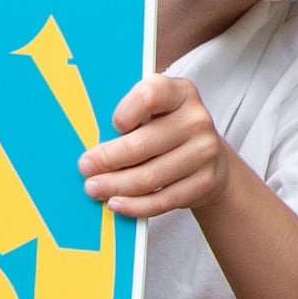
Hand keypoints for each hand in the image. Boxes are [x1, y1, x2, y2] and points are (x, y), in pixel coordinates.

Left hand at [81, 73, 229, 219]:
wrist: (211, 159)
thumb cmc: (170, 130)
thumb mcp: (158, 111)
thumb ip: (132, 116)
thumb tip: (93, 143)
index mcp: (180, 93)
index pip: (149, 95)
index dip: (125, 111)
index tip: (111, 126)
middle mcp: (196, 120)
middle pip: (142, 144)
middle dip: (107, 160)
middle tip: (85, 167)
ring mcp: (204, 152)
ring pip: (149, 177)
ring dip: (115, 186)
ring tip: (95, 188)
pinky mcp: (205, 182)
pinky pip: (162, 200)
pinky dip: (134, 205)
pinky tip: (117, 203)